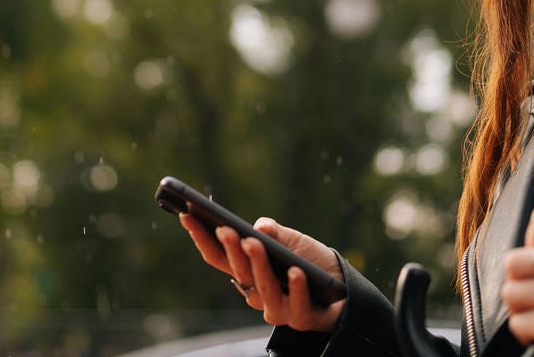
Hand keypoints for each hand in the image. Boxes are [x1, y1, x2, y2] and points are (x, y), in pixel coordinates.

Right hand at [179, 213, 345, 331]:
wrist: (346, 289)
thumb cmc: (312, 263)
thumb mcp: (293, 241)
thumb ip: (274, 232)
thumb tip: (258, 227)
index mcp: (248, 273)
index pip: (218, 257)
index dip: (201, 237)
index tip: (186, 215)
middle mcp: (257, 294)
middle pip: (239, 272)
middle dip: (231, 250)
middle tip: (225, 229)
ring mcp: (278, 309)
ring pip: (264, 288)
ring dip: (258, 265)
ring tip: (255, 243)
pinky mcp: (303, 318)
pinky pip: (297, 304)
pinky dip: (296, 288)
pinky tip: (296, 271)